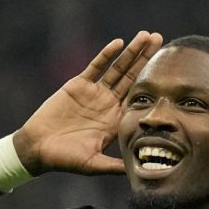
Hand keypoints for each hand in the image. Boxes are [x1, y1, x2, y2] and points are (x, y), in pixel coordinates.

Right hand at [15, 31, 162, 175]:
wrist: (37, 148)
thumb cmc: (65, 160)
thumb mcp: (94, 164)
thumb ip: (115, 166)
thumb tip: (138, 172)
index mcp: (116, 121)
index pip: (140, 100)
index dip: (154, 85)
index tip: (170, 73)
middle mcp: (108, 104)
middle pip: (132, 78)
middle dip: (147, 59)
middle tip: (162, 40)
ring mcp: (94, 93)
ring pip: (117, 68)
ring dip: (132, 52)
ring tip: (146, 36)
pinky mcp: (78, 85)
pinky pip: (95, 66)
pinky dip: (106, 54)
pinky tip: (119, 43)